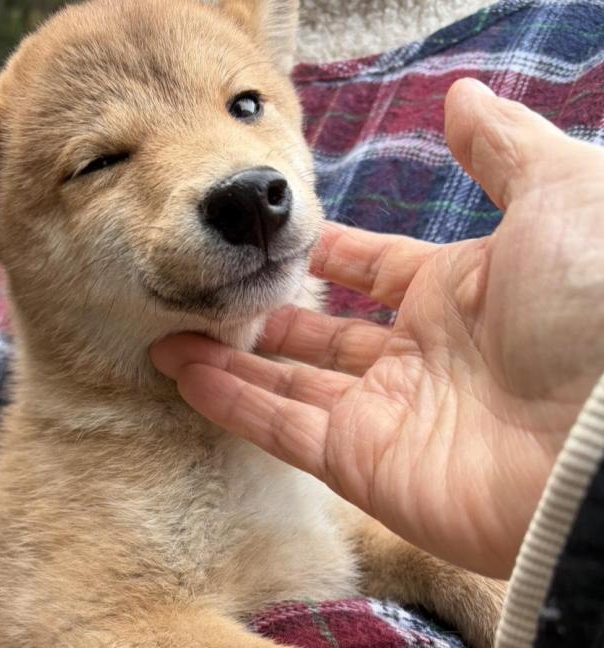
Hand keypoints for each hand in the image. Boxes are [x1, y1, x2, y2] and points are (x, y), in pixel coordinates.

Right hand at [151, 78, 603, 577]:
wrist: (603, 444)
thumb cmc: (593, 309)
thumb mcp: (562, 198)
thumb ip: (504, 150)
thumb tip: (463, 97)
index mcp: (460, 297)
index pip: (376, 274)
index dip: (330, 258)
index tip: (280, 243)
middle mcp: (418, 360)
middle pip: (324, 338)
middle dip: (269, 316)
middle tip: (214, 297)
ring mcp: (385, 417)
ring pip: (290, 386)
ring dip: (230, 363)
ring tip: (171, 339)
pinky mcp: (361, 466)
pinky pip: (282, 431)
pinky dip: (232, 404)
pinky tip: (185, 375)